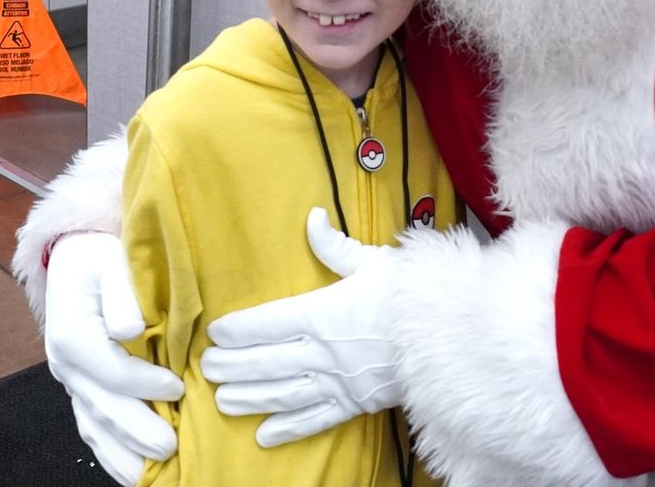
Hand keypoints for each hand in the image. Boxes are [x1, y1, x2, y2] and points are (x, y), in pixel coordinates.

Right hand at [44, 231, 183, 484]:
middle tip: (170, 448)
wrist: (75, 258)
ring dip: (122, 452)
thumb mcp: (109, 260)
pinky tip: (133, 471)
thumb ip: (120, 294)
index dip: (143, 383)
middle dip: (136, 430)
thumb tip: (132, 329)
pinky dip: (111, 451)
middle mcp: (65, 364)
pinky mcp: (81, 388)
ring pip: (94, 425)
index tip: (177, 388)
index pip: (110, 369)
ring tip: (153, 473)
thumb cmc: (99, 257)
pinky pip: (92, 426)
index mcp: (71, 334)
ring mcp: (71, 381)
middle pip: (102, 406)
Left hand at [200, 208, 399, 447]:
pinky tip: (264, 435)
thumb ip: (335, 246)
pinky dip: (289, 429)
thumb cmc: (413, 293)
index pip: (268, 322)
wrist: (450, 334)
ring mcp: (338, 380)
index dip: (238, 329)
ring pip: (283, 393)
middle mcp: (323, 351)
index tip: (215, 333)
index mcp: (322, 312)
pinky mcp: (355, 402)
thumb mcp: (373, 261)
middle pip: (266, 361)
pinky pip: (316, 419)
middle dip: (232, 366)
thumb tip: (312, 218)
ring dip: (249, 398)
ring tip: (221, 401)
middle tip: (204, 370)